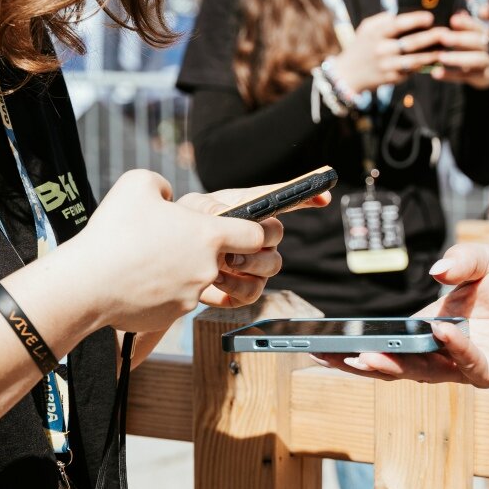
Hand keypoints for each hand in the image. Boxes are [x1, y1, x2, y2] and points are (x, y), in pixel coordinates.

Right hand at [57, 169, 277, 334]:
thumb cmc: (113, 232)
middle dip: (201, 249)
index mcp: (208, 235)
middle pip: (222, 258)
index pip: (257, 235)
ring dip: (178, 269)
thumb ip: (163, 184)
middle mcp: (207, 268)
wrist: (86, 284)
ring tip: (144, 259)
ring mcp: (190, 296)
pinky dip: (160, 290)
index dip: (251, 229)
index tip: (236, 228)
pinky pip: (173, 299)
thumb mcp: (138, 182)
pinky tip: (136, 279)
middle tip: (169, 240)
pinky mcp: (171, 316)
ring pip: (194, 279)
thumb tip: (168, 197)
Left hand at [178, 178, 328, 307]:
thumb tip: (231, 216)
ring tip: (220, 264)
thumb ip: (213, 210)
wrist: (165, 266)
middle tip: (234, 245)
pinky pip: (252, 292)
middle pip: (277, 235)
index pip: (282, 200)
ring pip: (272, 266)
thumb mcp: (192, 211)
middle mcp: (256, 237)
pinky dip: (233, 287)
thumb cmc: (180, 230)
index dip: (306, 197)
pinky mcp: (242, 290)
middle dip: (259, 239)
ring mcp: (253, 264)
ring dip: (246, 265)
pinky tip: (215, 280)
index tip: (322, 196)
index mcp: (247, 211)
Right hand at [312, 243, 488, 387]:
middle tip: (328, 358)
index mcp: (430, 327)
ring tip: (368, 356)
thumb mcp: (482, 260)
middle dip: (360, 363)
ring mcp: (463, 365)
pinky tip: (439, 334)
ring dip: (395, 365)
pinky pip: (466, 364)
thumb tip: (437, 272)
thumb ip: (460, 259)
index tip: (326, 345)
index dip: (358, 345)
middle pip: (394, 365)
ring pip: (421, 373)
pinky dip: (453, 349)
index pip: (388, 341)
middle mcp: (442, 351)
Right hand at [330, 10, 443, 92]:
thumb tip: (401, 12)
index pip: (398, 25)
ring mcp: (387, 66)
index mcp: (376, 34)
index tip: (430, 17)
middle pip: (411, 43)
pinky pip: (411, 72)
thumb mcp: (365, 28)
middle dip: (431, 37)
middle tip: (446, 32)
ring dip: (432, 55)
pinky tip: (435, 61)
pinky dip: (424, 66)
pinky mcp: (391, 79)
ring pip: (414, 60)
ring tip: (445, 49)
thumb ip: (382, 19)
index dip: (415, 20)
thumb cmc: (361, 47)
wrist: (348, 74)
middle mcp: (381, 50)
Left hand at [429, 11, 488, 89]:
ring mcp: (488, 62)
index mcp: (485, 33)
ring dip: (457, 58)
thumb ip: (463, 26)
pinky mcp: (482, 77)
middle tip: (443, 37)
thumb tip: (456, 13)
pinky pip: (467, 77)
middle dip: (460, 39)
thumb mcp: (469, 36)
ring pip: (477, 59)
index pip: (477, 26)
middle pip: (479, 41)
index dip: (466, 23)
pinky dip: (450, 75)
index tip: (452, 20)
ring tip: (440, 57)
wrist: (488, 72)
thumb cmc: (473, 48)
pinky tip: (436, 73)